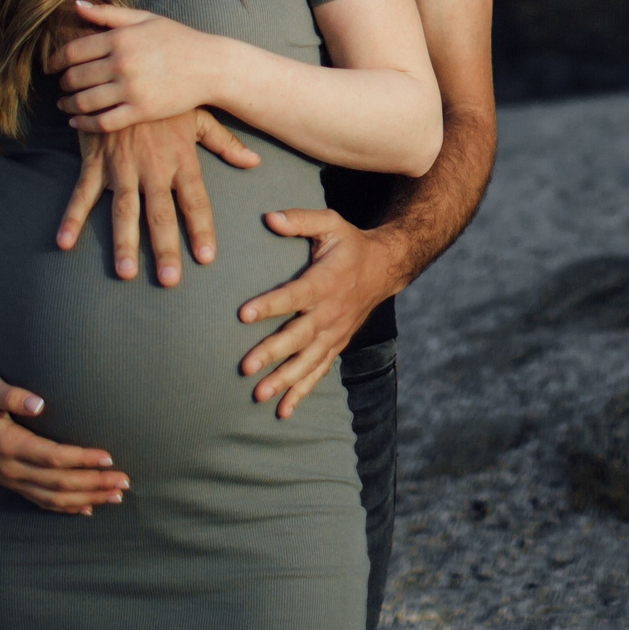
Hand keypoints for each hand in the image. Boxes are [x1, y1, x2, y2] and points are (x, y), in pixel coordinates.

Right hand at [0, 373, 128, 514]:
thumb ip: (9, 393)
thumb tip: (39, 404)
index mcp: (8, 444)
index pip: (53, 457)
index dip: (82, 459)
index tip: (109, 457)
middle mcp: (11, 468)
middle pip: (60, 482)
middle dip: (94, 484)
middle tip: (125, 483)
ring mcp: (11, 479)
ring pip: (53, 497)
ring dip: (86, 498)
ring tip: (116, 497)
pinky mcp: (11, 483)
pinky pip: (40, 501)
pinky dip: (65, 507)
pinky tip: (87, 510)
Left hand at [49, 0, 237, 131]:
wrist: (211, 66)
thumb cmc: (179, 39)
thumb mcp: (145, 18)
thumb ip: (109, 13)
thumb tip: (76, 4)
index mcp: (120, 38)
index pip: (73, 51)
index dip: (55, 60)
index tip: (50, 67)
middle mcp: (122, 64)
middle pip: (75, 78)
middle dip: (63, 83)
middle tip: (62, 85)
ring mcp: (131, 89)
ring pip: (84, 101)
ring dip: (68, 105)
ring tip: (65, 104)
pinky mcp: (141, 111)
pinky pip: (103, 122)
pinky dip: (84, 124)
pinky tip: (77, 122)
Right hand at [56, 108, 262, 284]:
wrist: (124, 69)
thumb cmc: (166, 98)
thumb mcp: (199, 116)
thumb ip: (225, 143)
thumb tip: (255, 161)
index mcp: (181, 158)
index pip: (196, 201)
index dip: (201, 229)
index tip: (206, 257)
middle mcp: (153, 167)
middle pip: (161, 214)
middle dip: (165, 247)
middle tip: (170, 280)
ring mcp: (122, 166)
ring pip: (124, 210)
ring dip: (124, 241)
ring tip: (125, 273)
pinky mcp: (95, 161)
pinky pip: (82, 193)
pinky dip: (71, 218)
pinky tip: (64, 242)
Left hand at [238, 209, 404, 419]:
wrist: (385, 268)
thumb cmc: (349, 243)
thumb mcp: (330, 223)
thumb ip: (300, 219)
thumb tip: (269, 218)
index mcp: (326, 281)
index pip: (294, 295)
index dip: (270, 304)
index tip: (243, 314)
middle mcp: (330, 311)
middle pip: (299, 336)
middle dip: (272, 352)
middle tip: (245, 366)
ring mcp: (334, 332)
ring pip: (308, 361)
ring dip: (284, 379)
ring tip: (258, 395)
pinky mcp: (336, 345)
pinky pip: (319, 372)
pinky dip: (302, 392)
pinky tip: (282, 411)